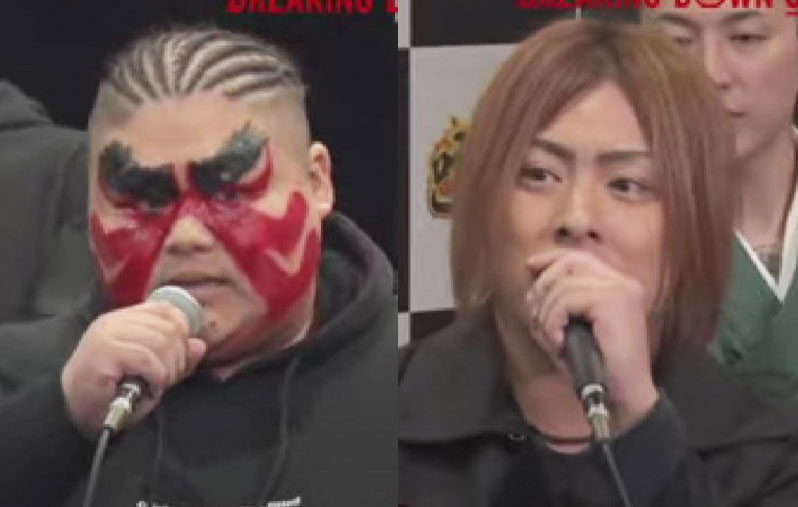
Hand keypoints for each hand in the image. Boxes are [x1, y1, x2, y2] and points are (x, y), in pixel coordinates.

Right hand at [61, 301, 206, 436]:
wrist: (78, 415)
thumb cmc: (114, 393)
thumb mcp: (153, 372)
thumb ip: (177, 357)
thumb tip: (201, 345)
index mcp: (126, 318)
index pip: (166, 310)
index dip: (182, 332)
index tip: (179, 357)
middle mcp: (115, 321)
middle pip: (169, 327)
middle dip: (178, 357)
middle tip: (168, 378)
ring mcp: (107, 335)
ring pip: (161, 342)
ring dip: (168, 370)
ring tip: (157, 384)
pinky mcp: (103, 354)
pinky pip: (148, 359)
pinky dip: (157, 376)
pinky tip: (149, 387)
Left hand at [526, 249, 658, 434]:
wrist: (625, 397)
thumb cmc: (597, 368)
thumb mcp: (573, 329)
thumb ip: (559, 304)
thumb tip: (533, 283)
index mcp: (617, 286)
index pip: (579, 257)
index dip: (551, 259)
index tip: (529, 266)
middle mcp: (623, 282)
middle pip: (569, 263)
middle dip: (543, 287)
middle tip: (536, 317)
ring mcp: (621, 290)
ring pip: (563, 285)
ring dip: (546, 314)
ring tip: (551, 339)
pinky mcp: (614, 302)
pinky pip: (566, 300)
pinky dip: (553, 321)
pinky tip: (558, 342)